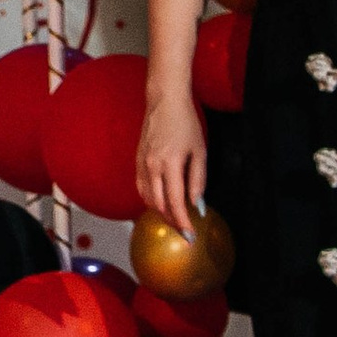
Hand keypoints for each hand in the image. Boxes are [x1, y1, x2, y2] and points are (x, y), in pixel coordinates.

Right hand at [136, 93, 205, 227]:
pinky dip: (150, 200)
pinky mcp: (137, 161)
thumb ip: (198, 179)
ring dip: (161, 212)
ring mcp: (142, 164)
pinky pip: (141, 188)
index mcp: (170, 164)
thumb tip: (196, 203)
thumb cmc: (185, 123)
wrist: (164, 102)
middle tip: (184, 231)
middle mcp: (152, 167)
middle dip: (172, 221)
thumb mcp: (199, 151)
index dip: (182, 221)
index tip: (190, 234)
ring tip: (174, 220)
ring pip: (148, 199)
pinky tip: (160, 203)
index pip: (176, 202)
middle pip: (159, 205)